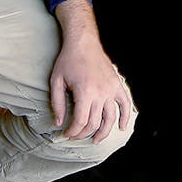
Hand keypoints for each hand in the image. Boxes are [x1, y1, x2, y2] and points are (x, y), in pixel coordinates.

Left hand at [48, 0, 132, 142]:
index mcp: (85, 92)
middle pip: (94, 123)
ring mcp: (111, 89)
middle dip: (83, 133)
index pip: (80, 122)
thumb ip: (57, 103)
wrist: (83, 42)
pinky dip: (125, 117)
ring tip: (95, 140)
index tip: (66, 134)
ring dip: (103, 132)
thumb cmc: (68, 60)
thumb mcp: (56, 81)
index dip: (73, 132)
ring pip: (110, 118)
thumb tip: (59, 122)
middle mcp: (100, 93)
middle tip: (75, 136)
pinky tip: (121, 127)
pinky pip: (125, 104)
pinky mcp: (117, 85)